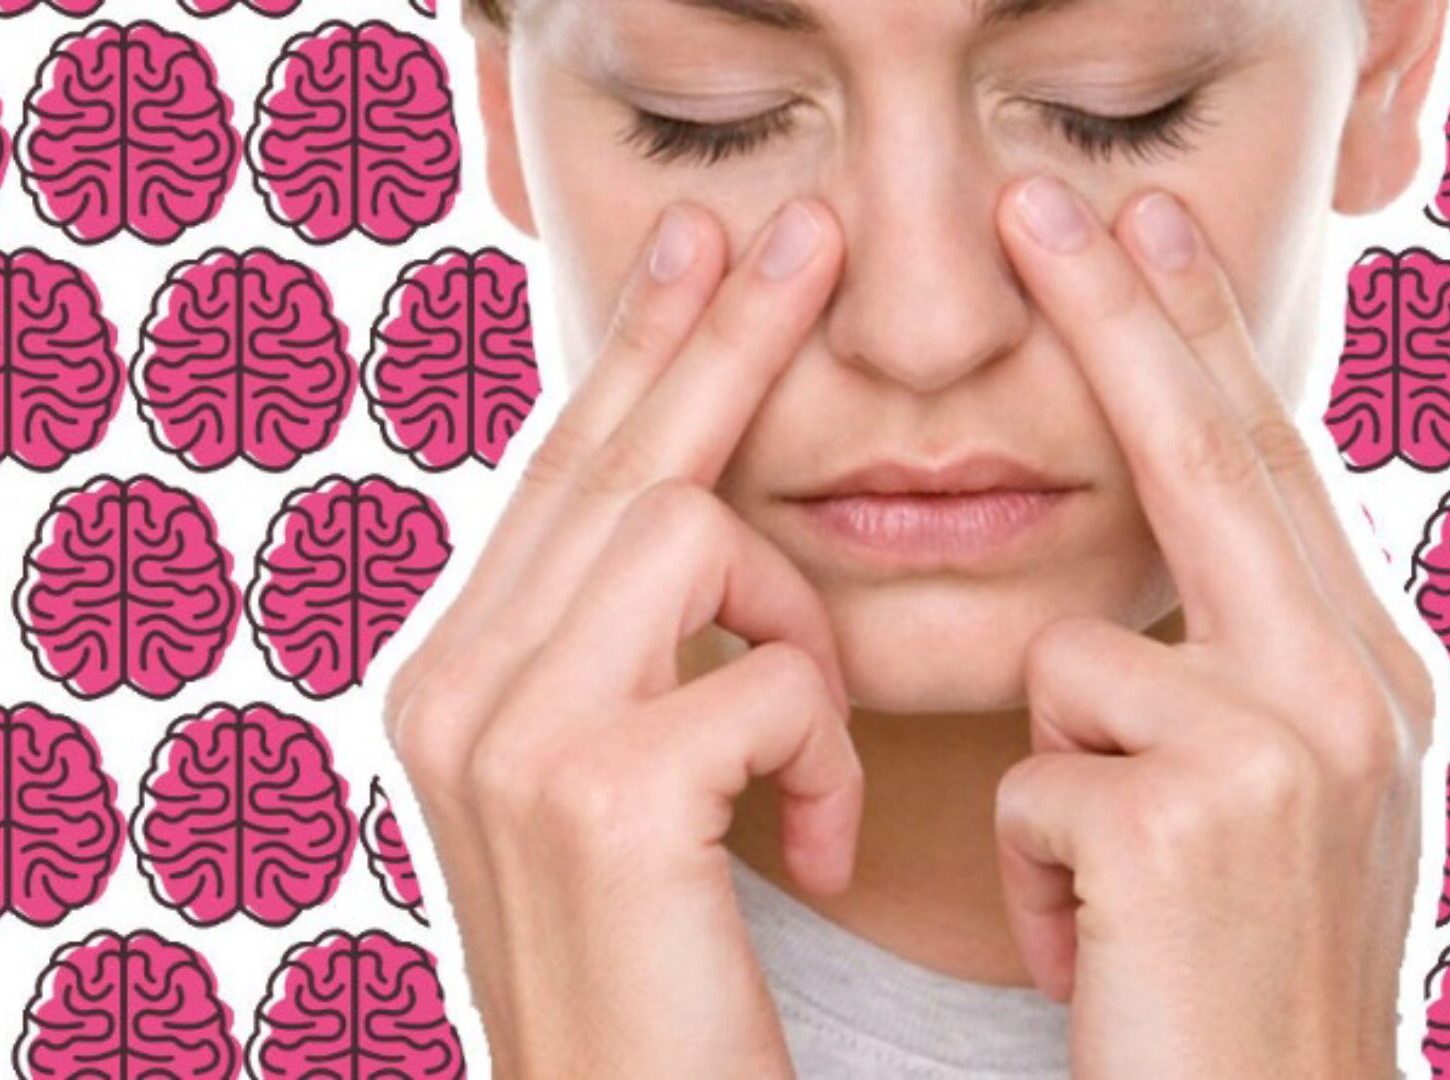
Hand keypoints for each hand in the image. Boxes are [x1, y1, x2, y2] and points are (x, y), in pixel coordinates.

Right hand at [382, 197, 858, 1078]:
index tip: (707, 252)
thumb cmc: (662, 976)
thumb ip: (633, 655)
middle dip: (723, 333)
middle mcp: (449, 684)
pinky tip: (815, 847)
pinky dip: (826, 751)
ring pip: (697, 526)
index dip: (642, 354)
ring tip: (806, 764)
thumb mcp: (628, 790)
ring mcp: (507, 730)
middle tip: (810, 232)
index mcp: (457, 677)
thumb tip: (699, 523)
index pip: (563, 473)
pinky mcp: (597, 789)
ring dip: (797, 634)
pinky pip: (774, 667)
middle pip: (614, 451)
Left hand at [990, 176, 1438, 1078]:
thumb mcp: (1275, 811)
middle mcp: (1354, 688)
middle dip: (1124, 319)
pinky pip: (1032, 774)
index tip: (1148, 236)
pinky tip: (1098, 958)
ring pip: (1074, 658)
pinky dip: (1032, 874)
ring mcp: (1285, 744)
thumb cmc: (1242, 991)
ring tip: (1112, 908)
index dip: (1200, 345)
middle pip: (1209, 460)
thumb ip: (1234, 677)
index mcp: (1366, 678)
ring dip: (1056, 788)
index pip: (1264, 474)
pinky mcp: (1189, 814)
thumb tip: (1140, 588)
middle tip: (1048, 202)